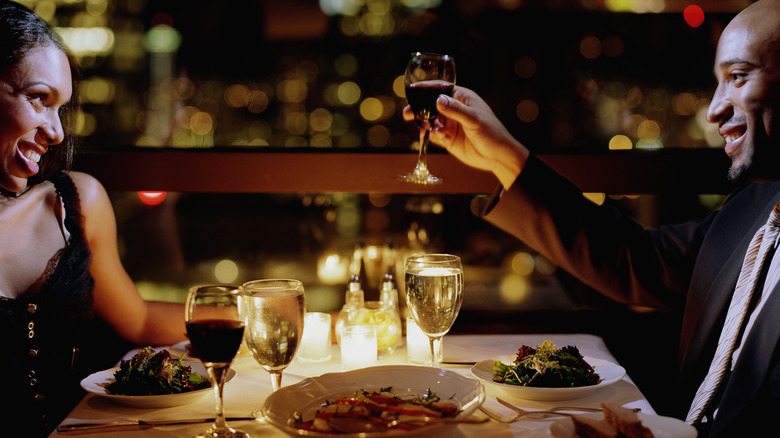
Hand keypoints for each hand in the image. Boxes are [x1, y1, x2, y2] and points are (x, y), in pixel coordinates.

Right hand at [403, 86, 528, 188]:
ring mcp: (449, 124)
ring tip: (431, 130)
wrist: (497, 156)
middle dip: (418, 109)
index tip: (411, 91)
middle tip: (407, 114)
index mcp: (461, 98)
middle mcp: (453, 109)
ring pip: (429, 121)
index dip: (425, 89)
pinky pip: (433, 134)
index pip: (440, 88)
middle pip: (429, 105)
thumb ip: (455, 110)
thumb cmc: (492, 132)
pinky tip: (443, 138)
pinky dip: (433, 136)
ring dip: (426, 125)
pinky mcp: (447, 138)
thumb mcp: (474, 119)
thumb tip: (438, 100)